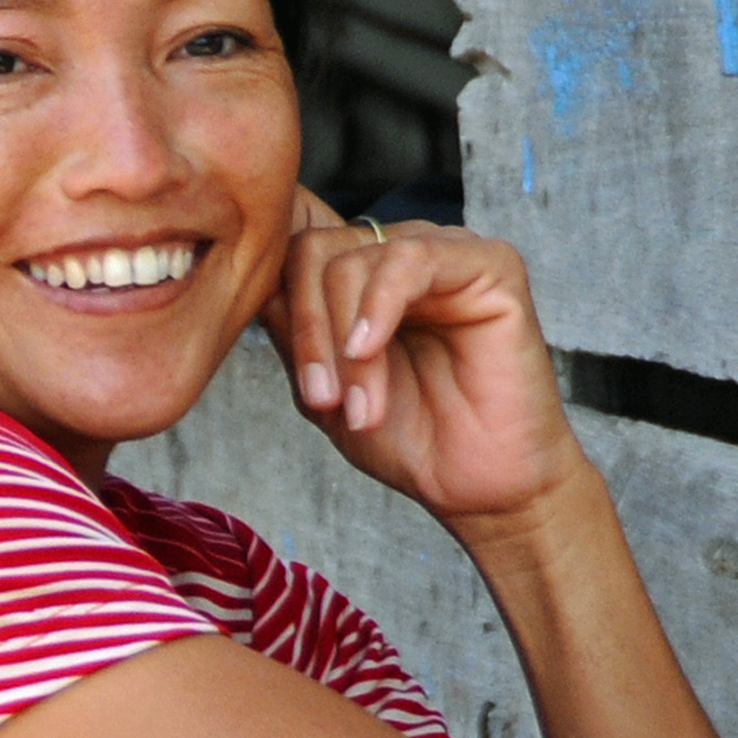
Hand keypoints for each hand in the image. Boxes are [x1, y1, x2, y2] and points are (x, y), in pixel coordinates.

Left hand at [262, 196, 592, 540]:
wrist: (479, 488)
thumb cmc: (411, 439)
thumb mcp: (323, 387)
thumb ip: (290, 332)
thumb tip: (248, 282)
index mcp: (361, 278)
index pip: (293, 250)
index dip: (280, 305)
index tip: (303, 387)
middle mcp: (400, 256)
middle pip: (315, 251)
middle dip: (308, 330)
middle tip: (323, 400)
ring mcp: (444, 254)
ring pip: (355, 258)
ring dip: (344, 339)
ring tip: (361, 404)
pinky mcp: (489, 264)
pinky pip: (411, 258)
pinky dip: (380, 306)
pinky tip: (371, 350)